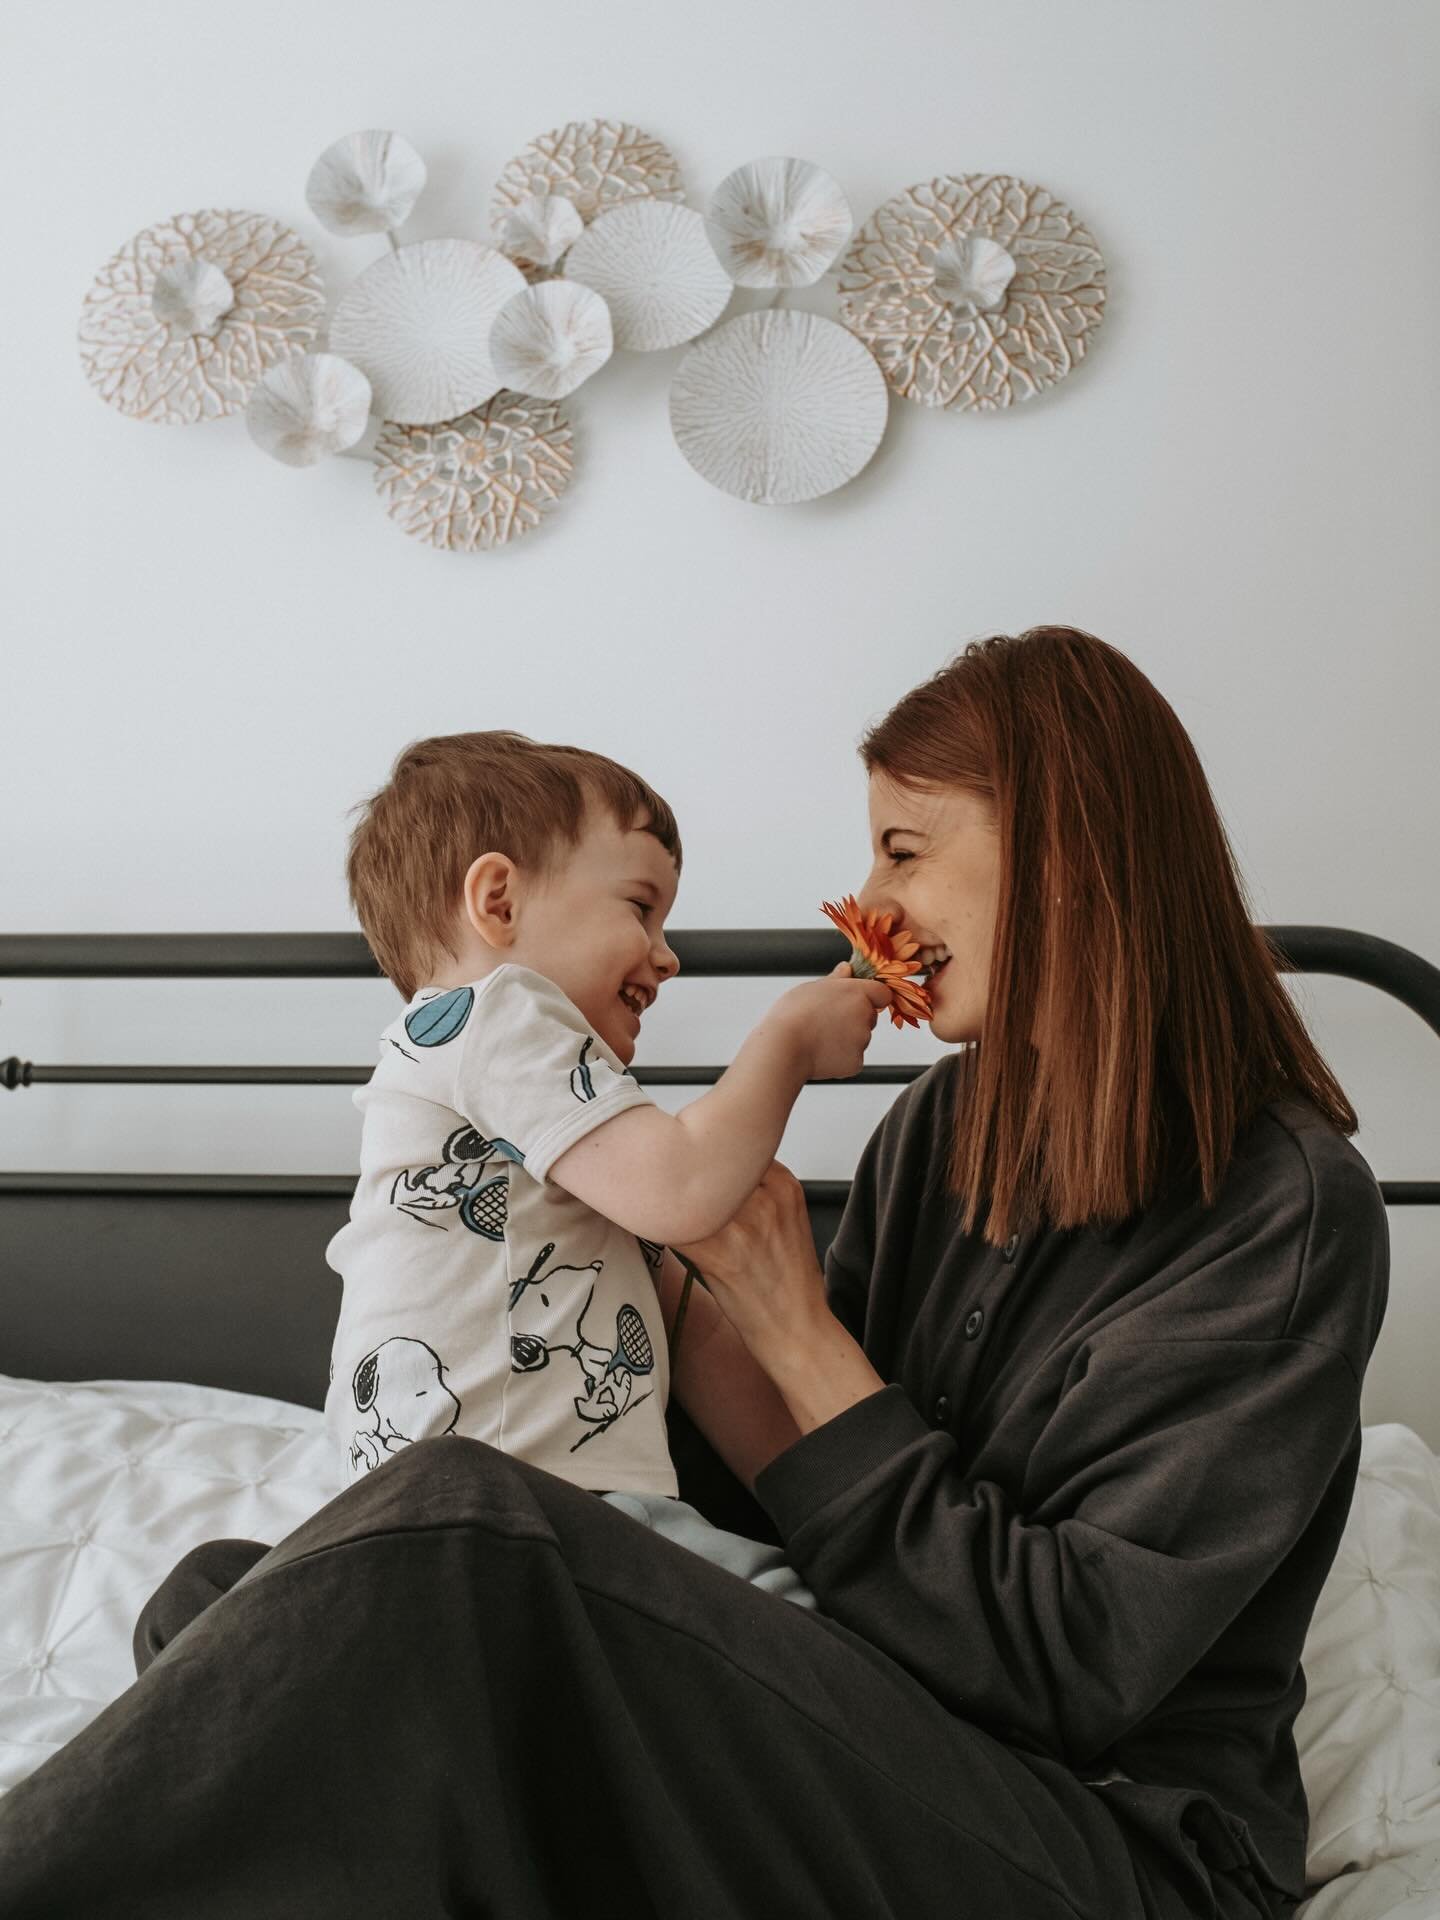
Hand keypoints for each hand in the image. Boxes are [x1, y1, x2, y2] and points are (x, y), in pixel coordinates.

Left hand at [670, 1160, 828, 1366]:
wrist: (797, 1329)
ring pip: (688, 1188)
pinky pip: (675, 1223)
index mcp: (784, 1184)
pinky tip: (650, 1223)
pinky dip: (658, 1222)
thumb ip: (755, 1189)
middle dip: (684, 1168)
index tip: (686, 1157)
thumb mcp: (784, 1220)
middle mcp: (766, 1197)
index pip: (733, 1146)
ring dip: (666, 1193)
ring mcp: (744, 1222)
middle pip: (709, 1160)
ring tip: (650, 1196)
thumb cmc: (787, 1281)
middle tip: (661, 1171)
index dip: (704, 1153)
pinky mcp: (719, 1251)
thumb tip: (707, 1174)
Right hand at [763, 964, 891, 1081]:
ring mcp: (862, 1041)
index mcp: (857, 992)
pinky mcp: (856, 1063)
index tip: (856, 1000)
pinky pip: (851, 1058)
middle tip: (827, 1020)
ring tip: (818, 1037)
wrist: (783, 1047)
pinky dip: (840, 1057)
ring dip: (845, 1038)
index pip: (882, 993)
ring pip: (859, 1038)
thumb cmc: (792, 1015)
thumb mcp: (812, 987)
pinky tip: (820, 1052)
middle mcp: (865, 1016)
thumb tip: (847, 969)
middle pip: (869, 1017)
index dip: (870, 996)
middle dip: (854, 1018)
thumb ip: (836, 979)